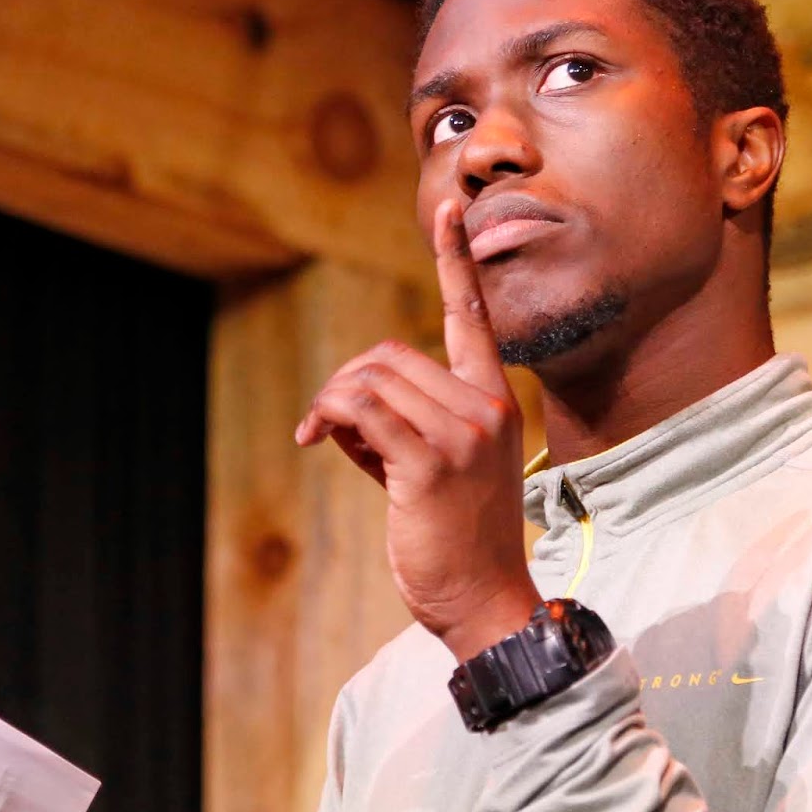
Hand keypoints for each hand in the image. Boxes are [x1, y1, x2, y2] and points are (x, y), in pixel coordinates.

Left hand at [295, 200, 541, 661]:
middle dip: (345, 383)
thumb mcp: (435, 468)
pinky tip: (319, 442)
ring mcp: (463, 433)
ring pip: (370, 379)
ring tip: (329, 441)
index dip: (455, 260)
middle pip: (389, 354)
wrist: (484, 602)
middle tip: (329, 426)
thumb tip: (343, 404)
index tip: (449, 209)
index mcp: (493, 400)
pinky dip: (330, 416)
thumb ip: (397, 423)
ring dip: (332, 404)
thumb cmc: (456, 536)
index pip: (473, 316)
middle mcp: (485, 406)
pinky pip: (361, 409)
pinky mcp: (430, 463)